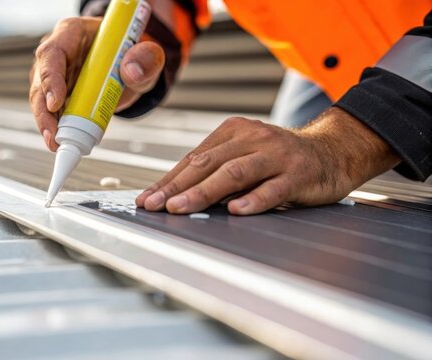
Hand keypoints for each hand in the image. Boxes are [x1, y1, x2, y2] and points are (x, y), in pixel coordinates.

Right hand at [30, 17, 164, 151]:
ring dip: (48, 124)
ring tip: (57, 144)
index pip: (52, 53)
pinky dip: (56, 129)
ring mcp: (55, 76)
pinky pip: (51, 113)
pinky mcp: (57, 94)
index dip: (50, 78)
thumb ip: (145, 58)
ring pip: (42, 100)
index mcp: (71, 34)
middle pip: (40, 82)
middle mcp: (58, 54)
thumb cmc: (130, 52)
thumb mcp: (145, 52)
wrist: (130, 64)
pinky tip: (61, 142)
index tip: (55, 103)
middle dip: (44, 112)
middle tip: (53, 136)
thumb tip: (131, 72)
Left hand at [136, 107, 400, 214]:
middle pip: (208, 164)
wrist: (334, 150)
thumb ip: (216, 172)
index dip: (168, 180)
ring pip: (235, 173)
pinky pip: (274, 188)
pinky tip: (236, 210)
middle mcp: (252, 138)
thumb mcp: (245, 156)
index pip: (193, 158)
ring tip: (181, 207)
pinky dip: (254, 199)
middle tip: (154, 205)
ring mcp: (276, 154)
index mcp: (233, 131)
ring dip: (204, 192)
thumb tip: (175, 195)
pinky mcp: (299, 174)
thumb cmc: (280, 159)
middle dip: (176, 187)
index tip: (146, 199)